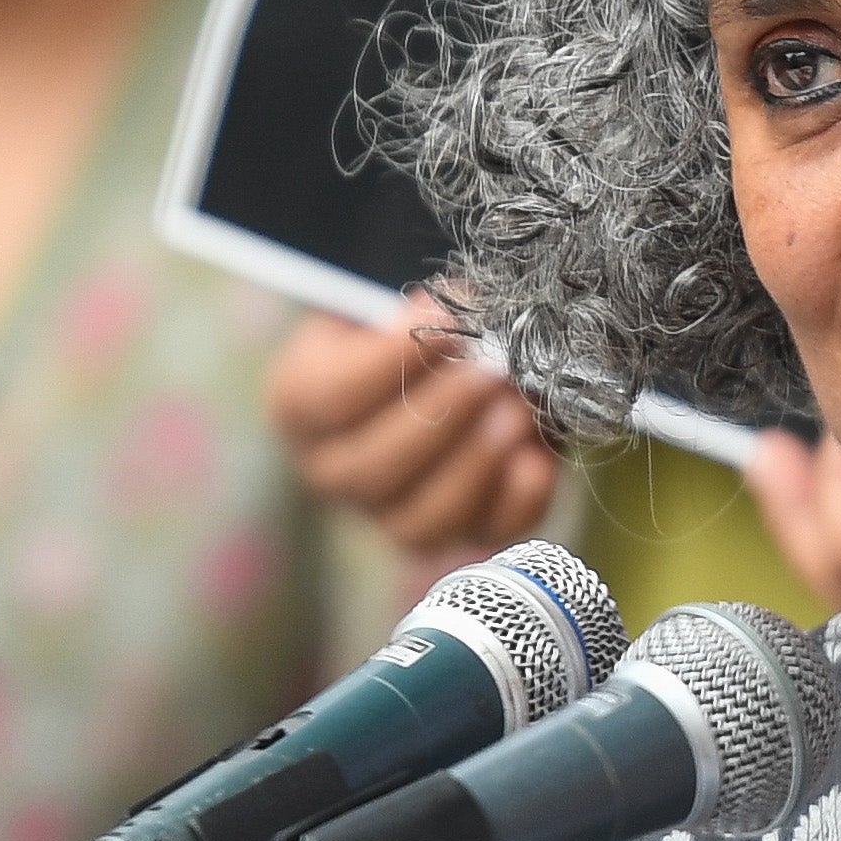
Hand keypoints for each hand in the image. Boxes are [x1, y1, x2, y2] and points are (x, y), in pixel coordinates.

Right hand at [267, 303, 560, 553]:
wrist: (455, 362)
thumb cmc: (419, 323)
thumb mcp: (407, 304)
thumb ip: (421, 312)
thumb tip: (461, 319)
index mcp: (302, 403)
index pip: (331, 398)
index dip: (391, 362)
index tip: (445, 318)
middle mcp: (334, 470)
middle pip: (372, 468)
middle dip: (440, 416)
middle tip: (492, 370)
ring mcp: (391, 513)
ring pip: (420, 521)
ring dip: (475, 466)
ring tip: (518, 412)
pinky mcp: (456, 533)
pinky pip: (482, 537)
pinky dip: (516, 502)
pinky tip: (539, 459)